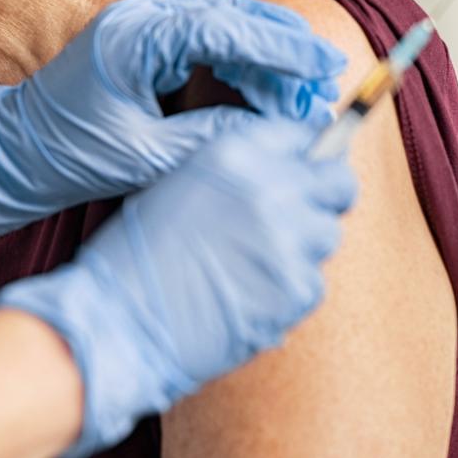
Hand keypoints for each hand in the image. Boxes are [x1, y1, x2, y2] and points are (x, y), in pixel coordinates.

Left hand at [0, 0, 344, 244]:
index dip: (280, 48)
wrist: (11, 153)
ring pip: (221, 24)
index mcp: (134, 38)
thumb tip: (273, 134)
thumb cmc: (65, 156)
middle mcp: (138, 19)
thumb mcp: (146, 157)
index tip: (322, 67)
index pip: (225, 29)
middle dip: (282, 48)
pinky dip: (238, 59)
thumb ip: (210, 140)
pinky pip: (203, 39)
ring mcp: (138, 26)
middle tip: (326, 79)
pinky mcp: (141, 43)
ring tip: (304, 88)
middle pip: (230, 16)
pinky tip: (263, 88)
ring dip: (264, 54)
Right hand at [0, 116, 356, 457]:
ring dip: (302, 248)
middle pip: (337, 183)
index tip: (304, 173)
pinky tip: (249, 297)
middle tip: (301, 218)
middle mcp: (270, 188)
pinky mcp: (297, 289)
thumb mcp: (179, 185)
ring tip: (254, 267)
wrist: (120, 320)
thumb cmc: (136, 257)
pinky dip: (288, 292)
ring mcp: (289, 240)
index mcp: (235, 153)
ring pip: (327, 236)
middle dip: (325, 197)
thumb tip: (287, 173)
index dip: (305, 157)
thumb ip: (236, 173)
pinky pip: (313, 283)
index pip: (302, 136)